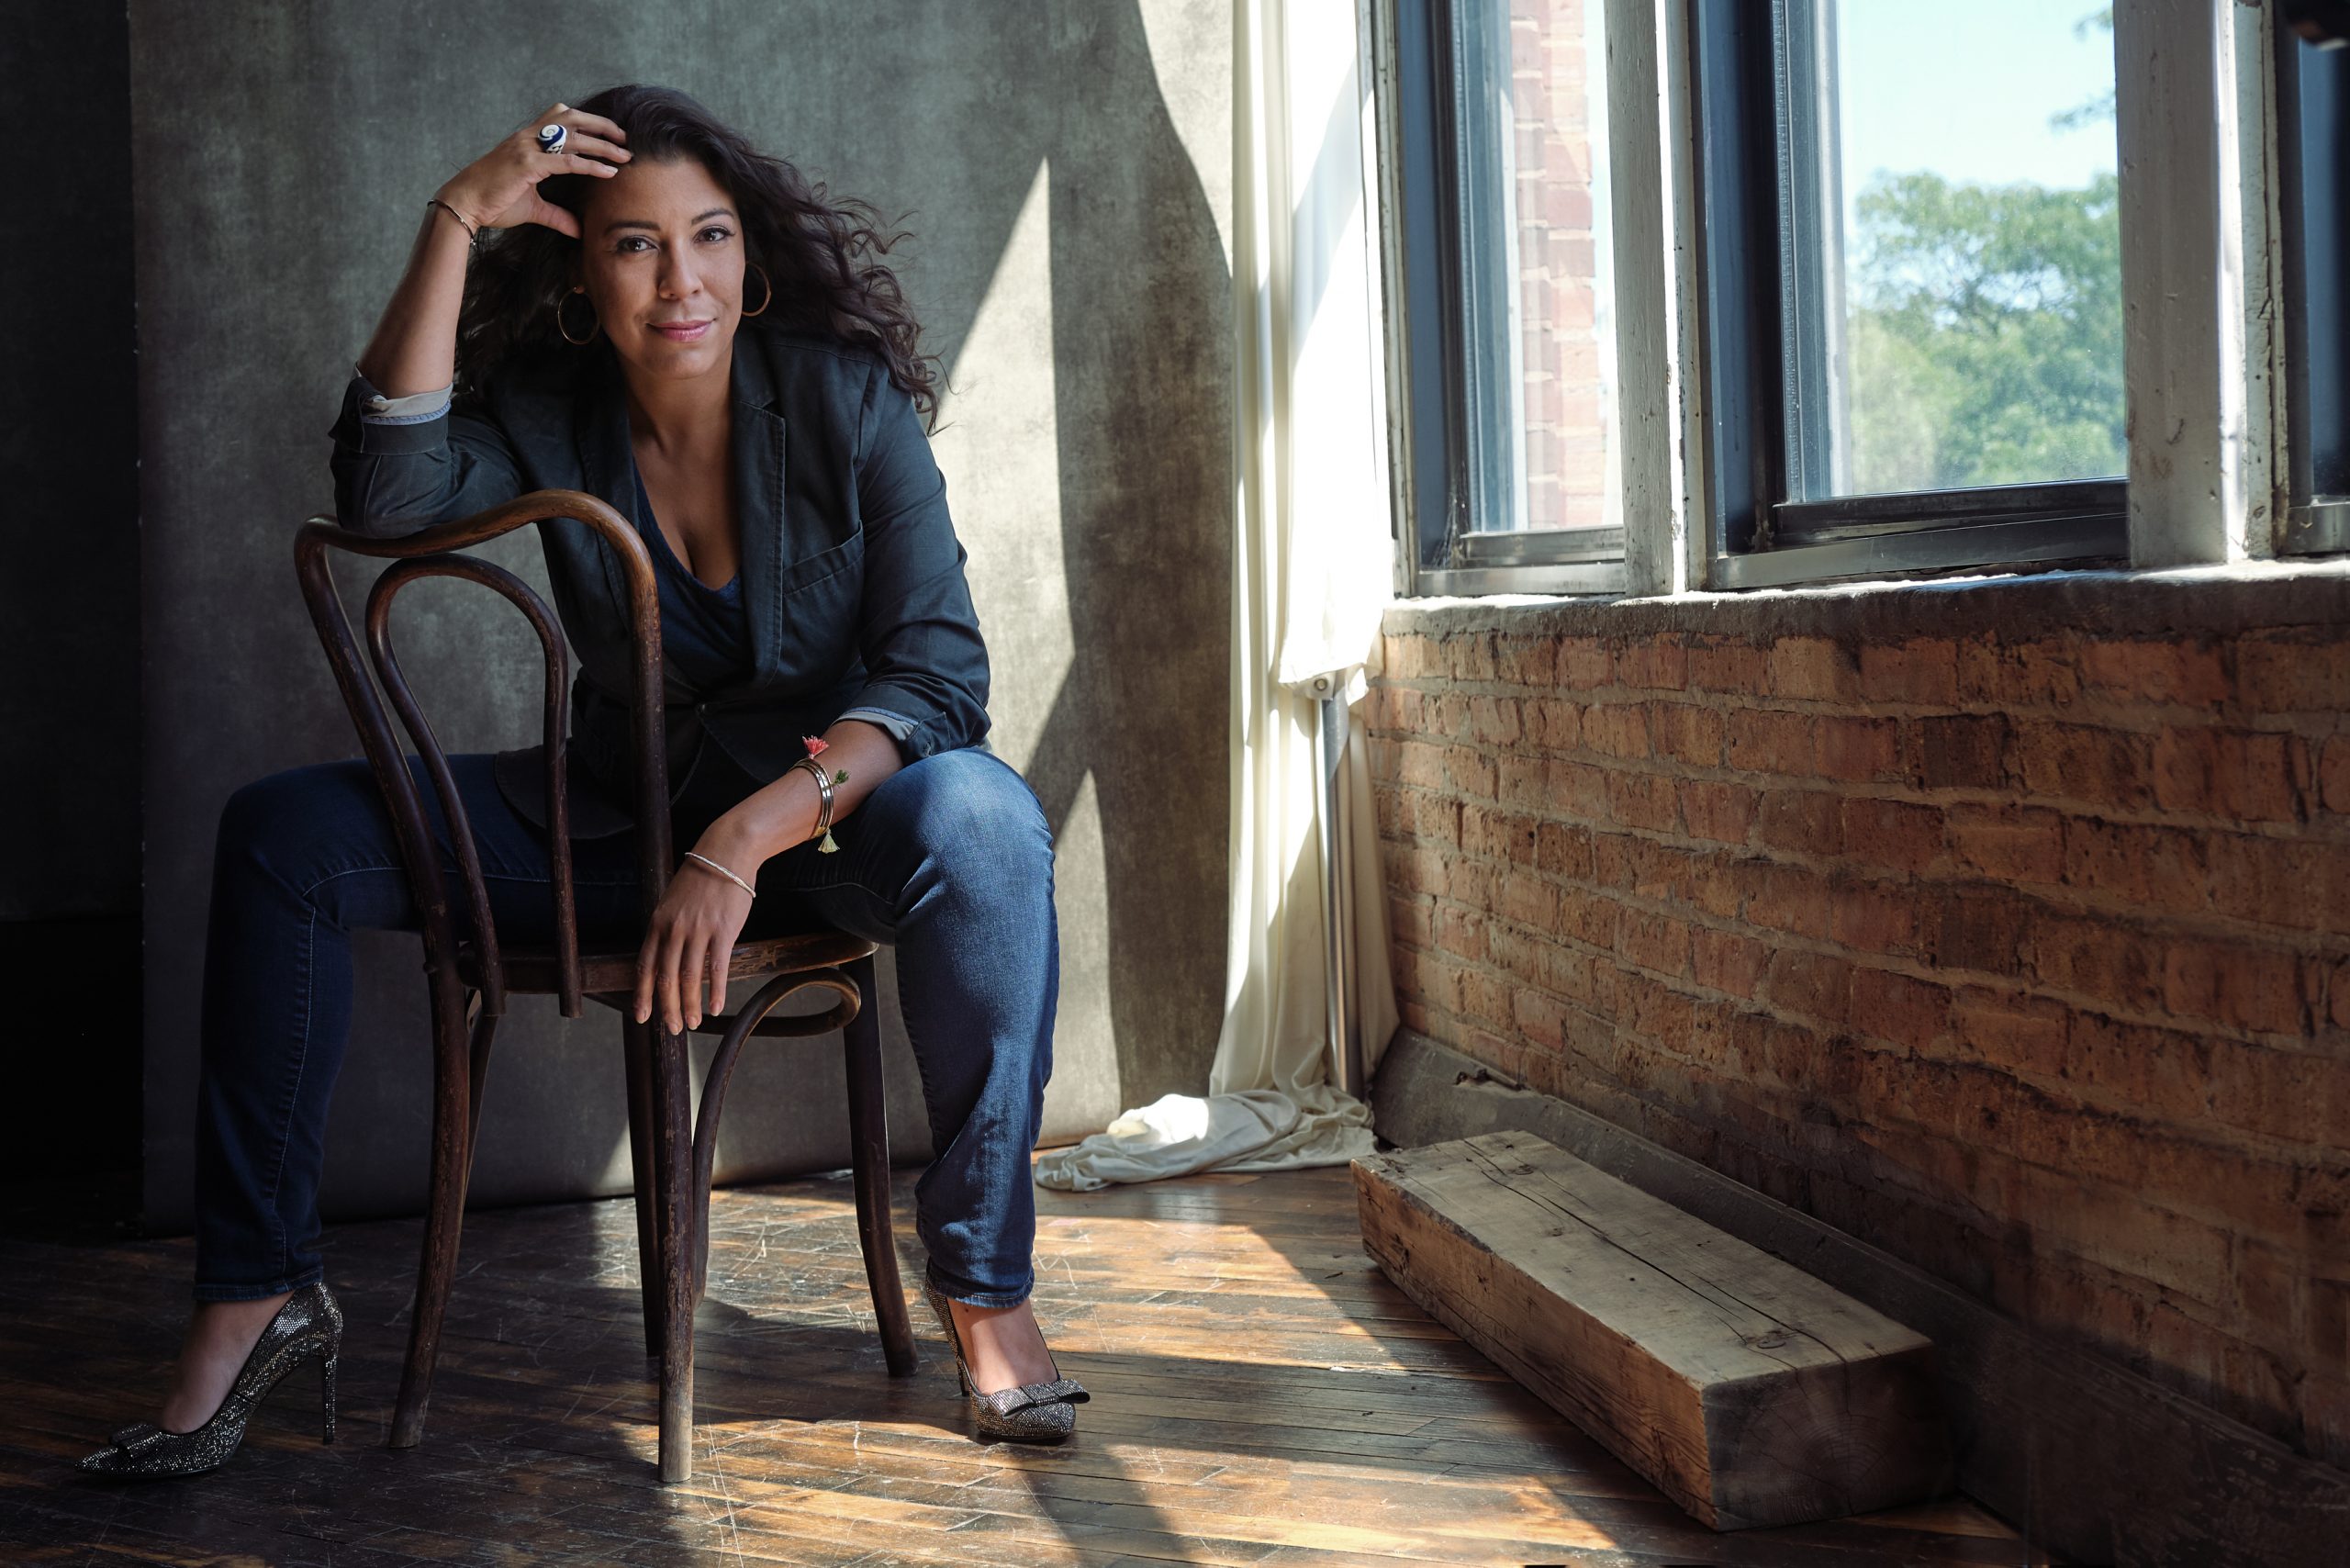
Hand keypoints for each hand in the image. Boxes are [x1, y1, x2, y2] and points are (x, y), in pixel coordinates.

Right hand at [435, 102, 632, 240]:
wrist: (464, 203)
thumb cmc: (494, 202)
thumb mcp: (533, 207)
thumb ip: (558, 216)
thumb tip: (579, 230)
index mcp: (528, 140)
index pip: (562, 118)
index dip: (589, 122)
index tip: (611, 134)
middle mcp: (528, 138)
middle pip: (572, 118)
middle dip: (601, 126)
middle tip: (624, 138)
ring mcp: (527, 148)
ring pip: (573, 137)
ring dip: (603, 144)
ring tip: (625, 154)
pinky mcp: (527, 165)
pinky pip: (566, 162)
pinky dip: (590, 165)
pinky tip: (609, 172)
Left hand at [633, 840, 755, 1034]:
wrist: (727, 853)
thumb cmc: (702, 878)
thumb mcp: (673, 901)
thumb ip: (667, 929)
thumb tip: (665, 957)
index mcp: (658, 923)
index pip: (644, 966)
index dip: (642, 995)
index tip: (642, 1017)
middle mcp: (674, 929)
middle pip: (665, 978)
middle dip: (667, 1008)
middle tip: (672, 1029)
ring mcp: (698, 930)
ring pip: (689, 977)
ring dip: (689, 1005)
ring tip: (692, 1023)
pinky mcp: (723, 930)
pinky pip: (716, 968)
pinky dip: (715, 991)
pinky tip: (715, 1007)